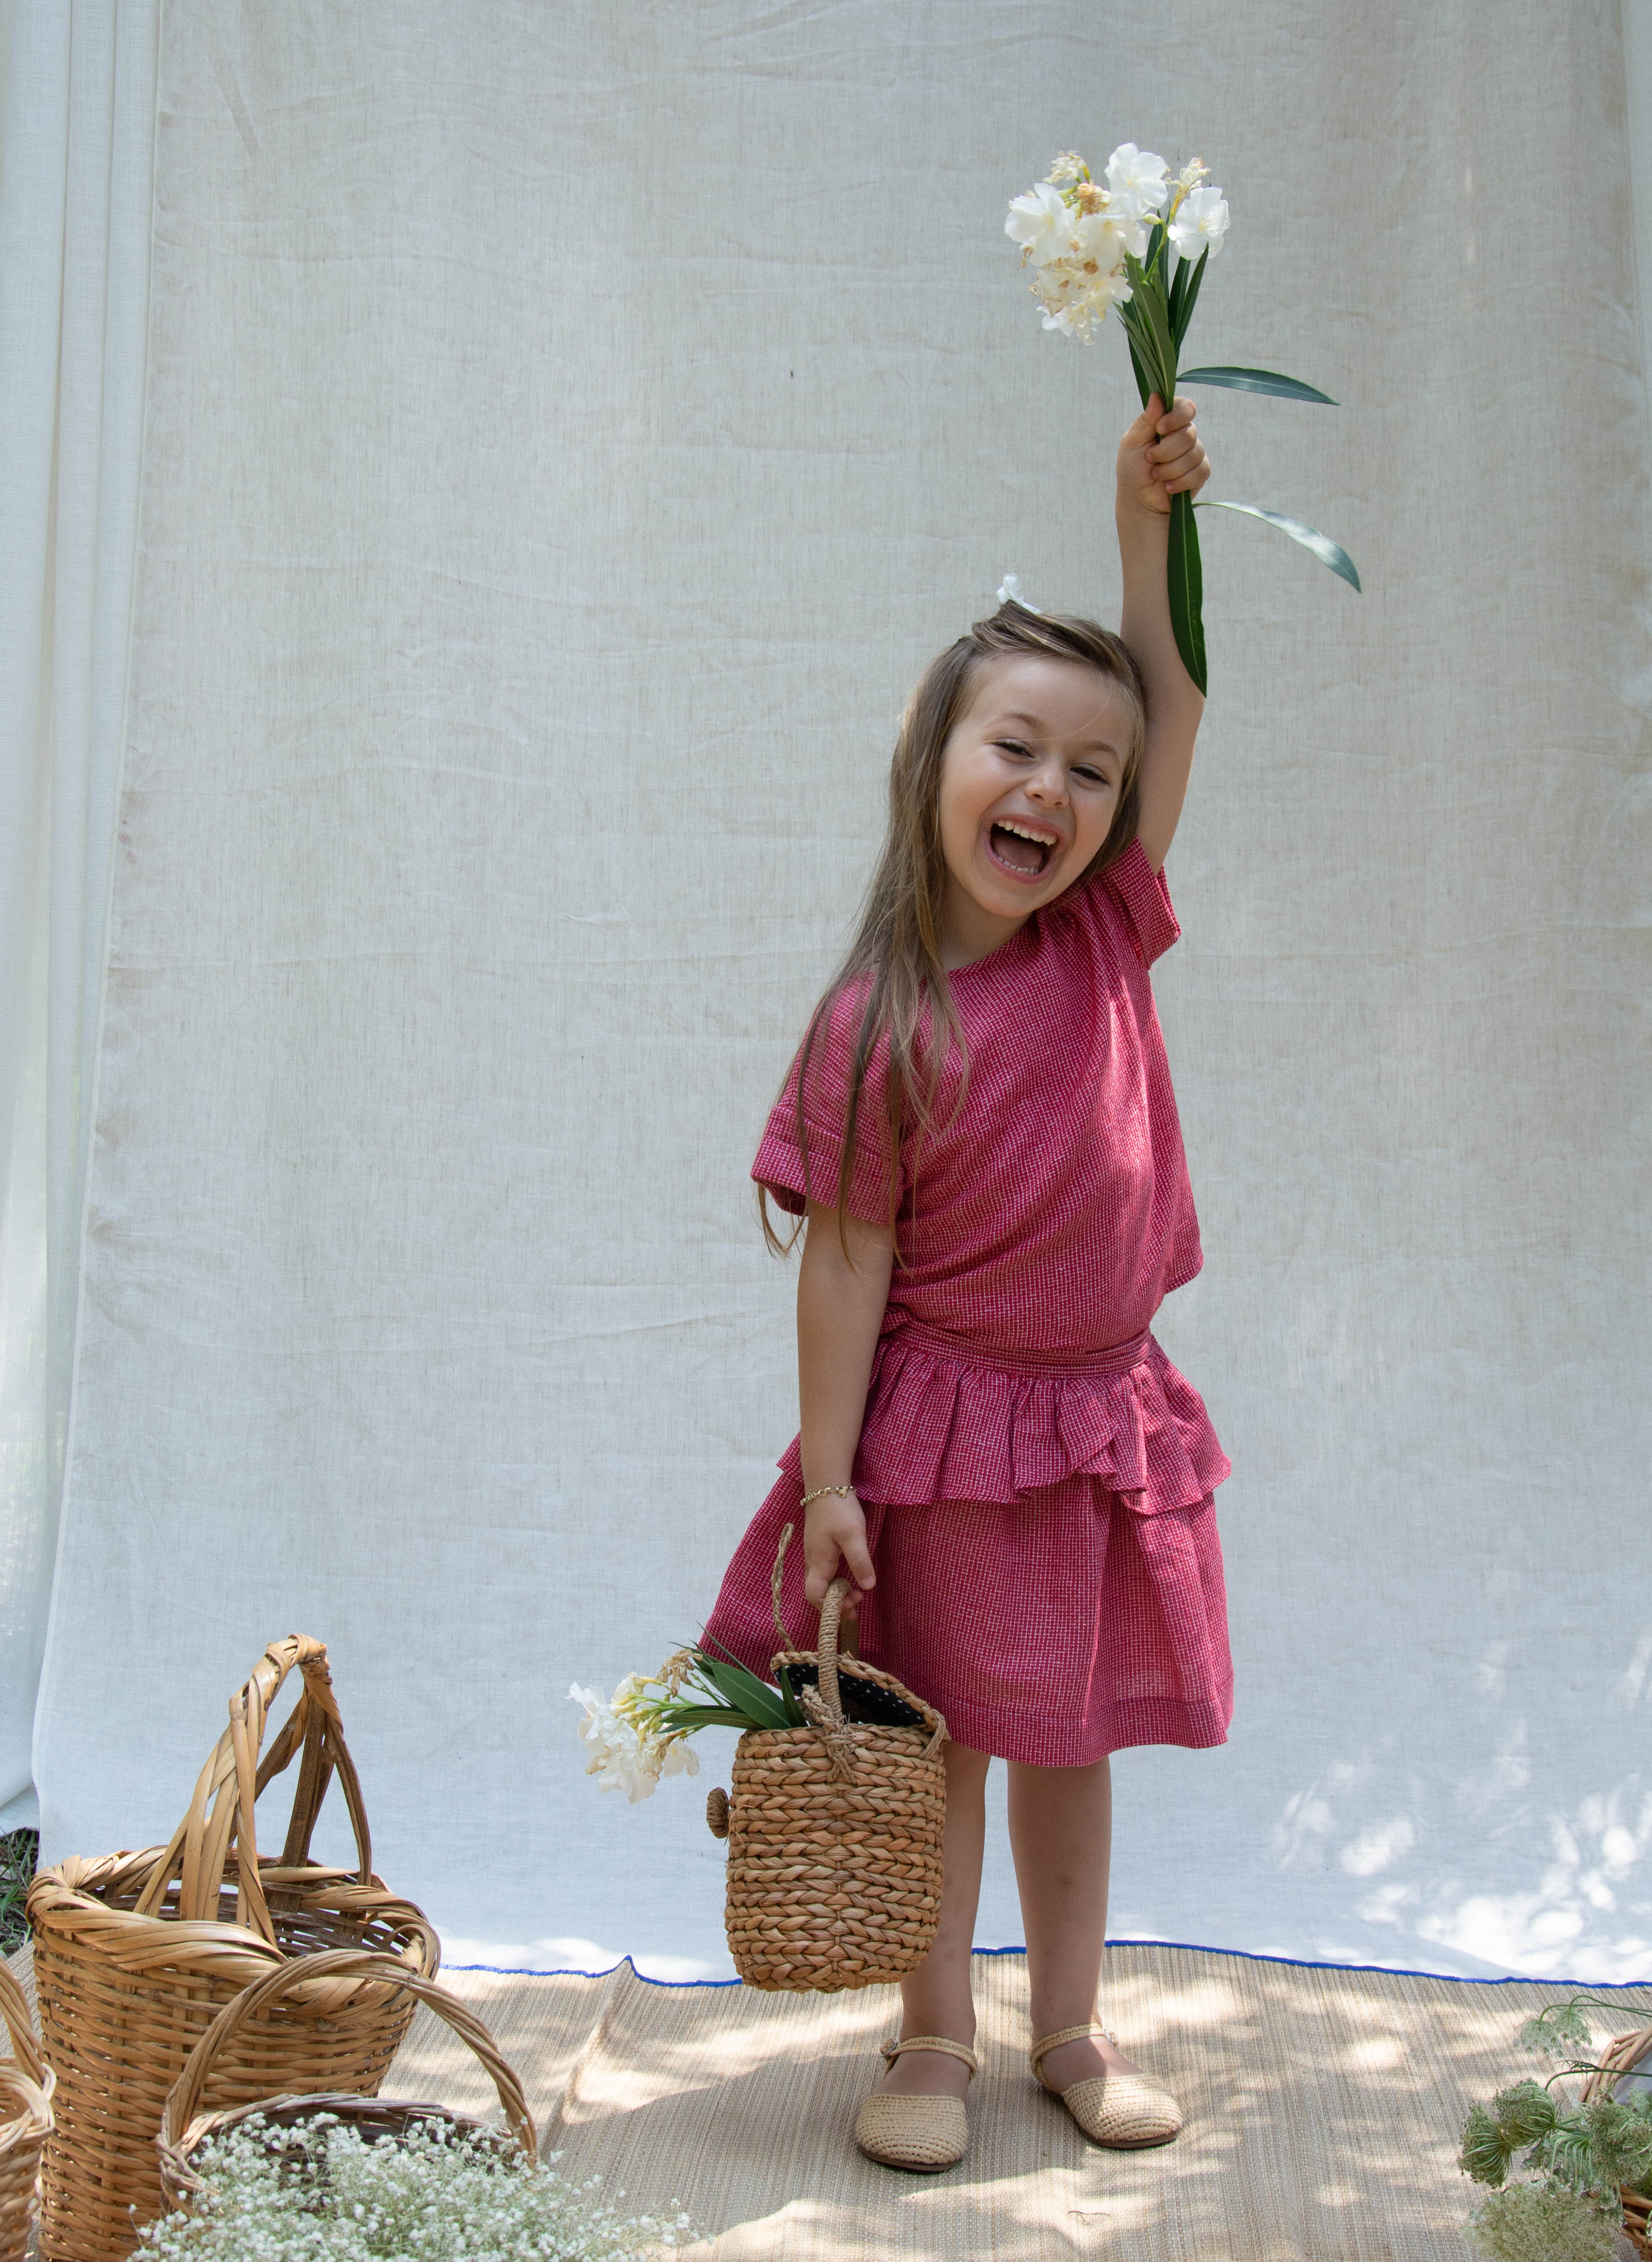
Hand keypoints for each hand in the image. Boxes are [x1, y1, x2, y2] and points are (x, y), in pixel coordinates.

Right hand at [803, 1494, 875, 1617]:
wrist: (825, 1483)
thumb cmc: (839, 1509)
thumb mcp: (853, 1535)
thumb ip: (860, 1561)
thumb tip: (868, 1587)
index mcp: (819, 1562)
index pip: (814, 1595)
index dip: (831, 1607)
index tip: (853, 1604)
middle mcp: (812, 1560)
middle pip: (817, 1592)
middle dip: (836, 1603)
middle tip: (858, 1602)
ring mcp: (814, 1552)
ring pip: (820, 1581)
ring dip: (837, 1591)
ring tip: (857, 1593)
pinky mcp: (818, 1545)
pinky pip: (823, 1571)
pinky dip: (835, 1579)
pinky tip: (848, 1574)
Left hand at [1116, 394, 1208, 519]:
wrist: (1139, 500)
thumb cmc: (1132, 469)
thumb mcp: (1132, 443)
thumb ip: (1145, 420)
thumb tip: (1157, 396)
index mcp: (1168, 422)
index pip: (1186, 408)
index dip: (1176, 417)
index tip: (1159, 428)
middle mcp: (1185, 434)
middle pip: (1189, 434)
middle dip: (1166, 451)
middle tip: (1150, 459)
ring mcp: (1195, 453)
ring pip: (1193, 455)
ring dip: (1169, 469)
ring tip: (1156, 475)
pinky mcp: (1201, 472)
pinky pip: (1199, 472)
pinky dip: (1180, 481)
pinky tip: (1168, 486)